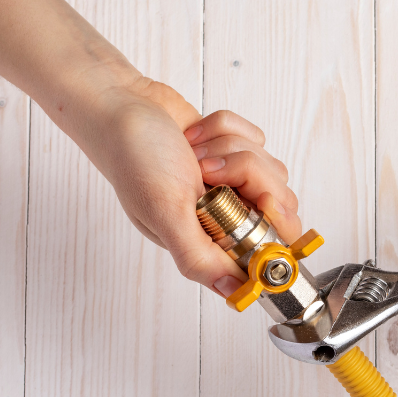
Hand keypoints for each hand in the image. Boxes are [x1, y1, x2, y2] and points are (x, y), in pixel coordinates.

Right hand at [90, 77, 300, 297]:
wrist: (118, 102)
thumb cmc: (133, 157)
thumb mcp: (165, 212)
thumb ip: (199, 257)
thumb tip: (233, 292)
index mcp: (210, 239)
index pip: (269, 248)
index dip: (275, 225)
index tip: (261, 201)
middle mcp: (224, 215)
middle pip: (279, 202)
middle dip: (248, 175)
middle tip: (210, 172)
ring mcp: (231, 182)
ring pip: (269, 167)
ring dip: (230, 149)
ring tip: (194, 154)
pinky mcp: (232, 151)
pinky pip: (256, 139)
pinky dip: (225, 129)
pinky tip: (193, 136)